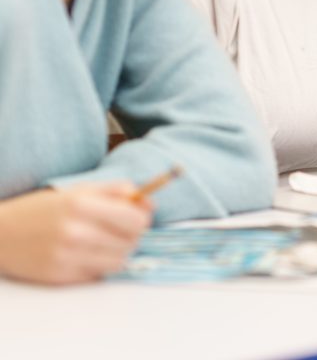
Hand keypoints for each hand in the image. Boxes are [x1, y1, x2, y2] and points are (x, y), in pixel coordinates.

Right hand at [0, 183, 151, 284]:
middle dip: (133, 235)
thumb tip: (150, 202)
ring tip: (106, 241)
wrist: (1, 234)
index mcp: (83, 205)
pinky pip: (99, 274)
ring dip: (119, 251)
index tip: (138, 216)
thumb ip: (118, 191)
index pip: (136, 220)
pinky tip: (88, 253)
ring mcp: (67, 257)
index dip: (142, 218)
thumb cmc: (44, 209)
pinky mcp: (61, 277)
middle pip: (131, 242)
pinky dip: (100, 264)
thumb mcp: (81, 190)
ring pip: (119, 261)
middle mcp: (76, 232)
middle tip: (121, 229)